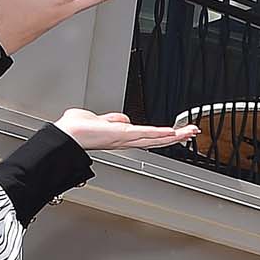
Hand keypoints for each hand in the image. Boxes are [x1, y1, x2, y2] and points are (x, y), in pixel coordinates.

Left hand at [56, 108, 196, 154]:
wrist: (68, 136)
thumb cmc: (77, 129)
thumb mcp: (98, 119)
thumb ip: (111, 119)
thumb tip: (121, 119)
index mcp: (121, 137)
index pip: (147, 136)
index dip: (162, 135)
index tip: (175, 132)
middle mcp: (126, 140)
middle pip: (156, 139)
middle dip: (175, 136)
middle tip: (191, 133)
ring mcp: (127, 139)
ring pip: (156, 137)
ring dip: (174, 135)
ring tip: (190, 132)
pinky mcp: (125, 135)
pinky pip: (147, 134)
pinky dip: (161, 134)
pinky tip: (173, 132)